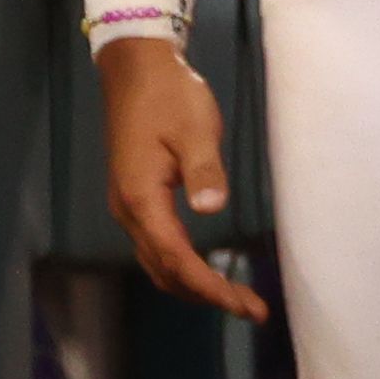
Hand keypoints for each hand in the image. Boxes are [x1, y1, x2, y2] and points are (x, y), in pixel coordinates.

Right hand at [99, 34, 268, 318]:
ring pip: (158, 264)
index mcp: (142, 199)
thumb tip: (212, 208)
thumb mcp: (196, 129)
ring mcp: (128, 207)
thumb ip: (205, 170)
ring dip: (193, 285)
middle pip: (165, 272)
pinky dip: (182, 267)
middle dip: (206, 296)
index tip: (246, 305)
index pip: (177, 260)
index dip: (211, 288)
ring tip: (235, 298)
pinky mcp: (135, 198)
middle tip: (251, 309)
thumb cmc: (169, 95)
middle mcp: (129, 211)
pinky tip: (207, 269)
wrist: (135, 69)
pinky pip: (156, 247)